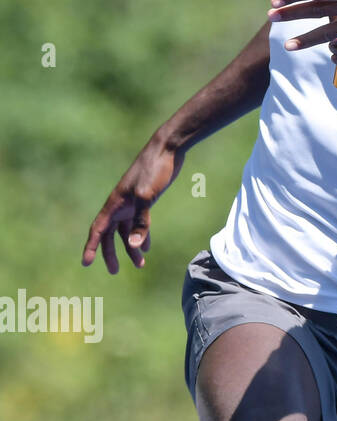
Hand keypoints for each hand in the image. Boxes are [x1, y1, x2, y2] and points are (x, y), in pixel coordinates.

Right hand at [82, 138, 184, 273]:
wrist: (167, 149)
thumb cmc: (154, 170)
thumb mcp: (148, 196)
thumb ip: (141, 221)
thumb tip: (134, 245)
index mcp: (115, 203)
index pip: (98, 230)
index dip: (91, 247)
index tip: (86, 263)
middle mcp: (120, 204)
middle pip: (110, 234)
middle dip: (111, 253)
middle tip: (115, 271)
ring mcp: (132, 202)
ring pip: (126, 230)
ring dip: (131, 247)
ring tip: (140, 265)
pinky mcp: (145, 200)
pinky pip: (138, 222)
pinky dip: (142, 234)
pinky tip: (147, 246)